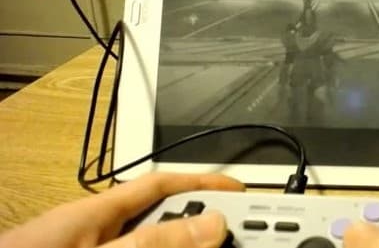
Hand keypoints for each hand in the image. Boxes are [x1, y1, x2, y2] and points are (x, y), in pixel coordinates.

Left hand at [0, 173, 244, 247]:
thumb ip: (152, 243)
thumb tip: (210, 225)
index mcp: (95, 213)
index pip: (161, 185)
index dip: (202, 182)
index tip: (237, 191)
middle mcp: (94, 233)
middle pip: (160, 217)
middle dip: (197, 222)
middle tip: (232, 234)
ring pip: (147, 243)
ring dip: (179, 244)